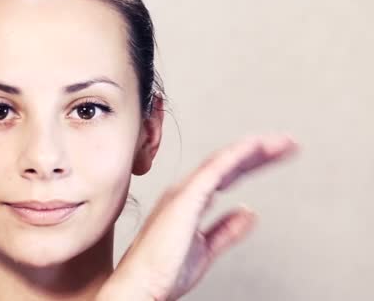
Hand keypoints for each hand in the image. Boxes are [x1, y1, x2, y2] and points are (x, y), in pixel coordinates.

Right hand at [96, 134, 299, 299]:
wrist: (141, 287)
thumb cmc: (161, 272)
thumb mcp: (206, 250)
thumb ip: (227, 230)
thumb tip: (248, 213)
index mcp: (188, 202)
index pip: (226, 174)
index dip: (251, 162)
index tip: (276, 155)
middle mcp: (185, 192)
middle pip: (227, 163)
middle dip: (259, 152)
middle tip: (286, 144)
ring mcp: (184, 193)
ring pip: (223, 161)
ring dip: (253, 149)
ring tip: (281, 143)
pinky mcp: (186, 199)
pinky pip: (215, 171)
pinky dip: (235, 156)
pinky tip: (255, 147)